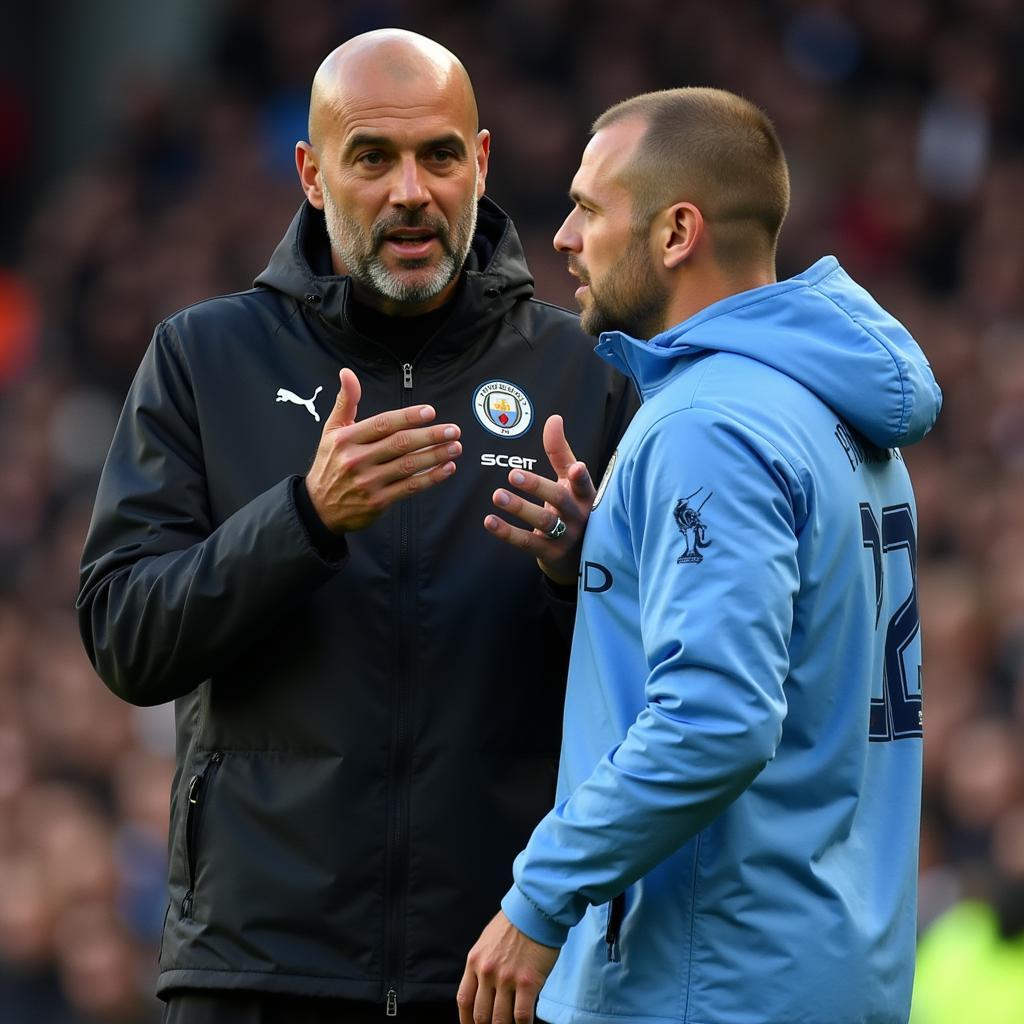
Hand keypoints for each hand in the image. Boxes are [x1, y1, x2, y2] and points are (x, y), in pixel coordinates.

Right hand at [305, 368, 461, 531]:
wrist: (319, 507)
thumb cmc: (330, 464)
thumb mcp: (331, 430)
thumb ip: (345, 401)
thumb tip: (347, 373)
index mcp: (347, 439)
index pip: (383, 424)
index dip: (408, 417)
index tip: (430, 412)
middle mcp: (357, 460)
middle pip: (400, 444)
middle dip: (430, 436)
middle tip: (453, 430)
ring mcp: (369, 482)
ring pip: (409, 466)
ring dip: (436, 455)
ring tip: (455, 447)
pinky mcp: (379, 501)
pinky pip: (410, 487)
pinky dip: (431, 478)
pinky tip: (446, 468)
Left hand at [457, 911, 558, 1023]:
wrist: (535, 909)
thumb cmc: (514, 924)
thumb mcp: (487, 942)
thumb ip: (482, 966)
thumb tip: (482, 991)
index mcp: (474, 961)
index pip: (464, 1000)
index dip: (466, 1021)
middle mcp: (487, 972)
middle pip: (480, 1015)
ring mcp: (506, 978)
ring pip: (499, 1020)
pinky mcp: (527, 982)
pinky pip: (521, 1016)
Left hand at [484, 415, 594, 585]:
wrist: (577, 554)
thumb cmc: (571, 507)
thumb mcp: (569, 481)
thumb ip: (560, 452)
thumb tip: (554, 418)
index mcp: (584, 495)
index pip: (584, 484)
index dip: (581, 477)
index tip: (577, 468)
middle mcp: (577, 515)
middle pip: (559, 500)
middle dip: (537, 487)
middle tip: (513, 474)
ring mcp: (565, 536)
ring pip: (544, 522)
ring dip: (520, 508)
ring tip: (498, 495)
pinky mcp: (549, 553)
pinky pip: (526, 542)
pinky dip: (507, 532)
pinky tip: (489, 520)